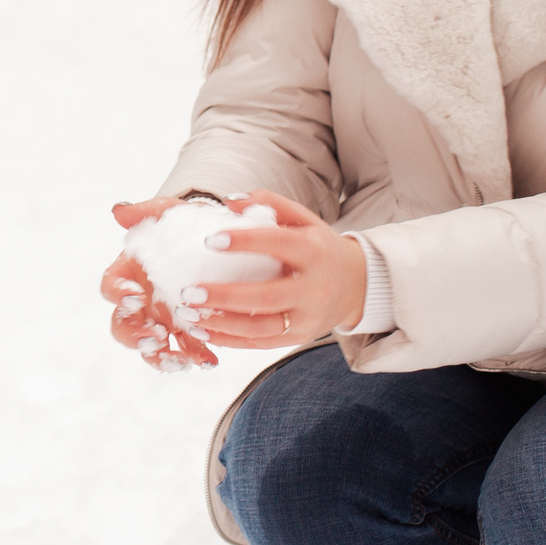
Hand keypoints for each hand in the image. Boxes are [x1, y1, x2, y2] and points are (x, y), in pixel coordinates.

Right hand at [100, 197, 220, 369]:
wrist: (215, 236)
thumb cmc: (184, 224)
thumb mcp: (167, 213)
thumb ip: (144, 212)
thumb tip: (120, 210)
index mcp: (128, 274)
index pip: (110, 287)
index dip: (118, 294)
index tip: (135, 295)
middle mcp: (140, 302)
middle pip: (122, 327)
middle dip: (134, 336)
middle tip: (153, 337)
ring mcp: (162, 319)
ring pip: (150, 348)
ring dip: (160, 357)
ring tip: (179, 360)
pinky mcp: (188, 331)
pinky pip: (186, 351)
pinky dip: (196, 358)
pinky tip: (210, 360)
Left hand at [176, 190, 367, 347]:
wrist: (357, 285)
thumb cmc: (320, 247)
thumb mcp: (304, 219)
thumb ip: (270, 204)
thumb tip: (229, 201)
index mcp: (314, 252)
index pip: (278, 244)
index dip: (245, 242)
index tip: (210, 240)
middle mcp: (313, 288)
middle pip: (266, 296)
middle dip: (225, 296)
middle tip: (189, 291)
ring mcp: (307, 318)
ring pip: (260, 327)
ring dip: (220, 323)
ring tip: (187, 314)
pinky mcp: (299, 337)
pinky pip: (260, 343)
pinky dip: (229, 340)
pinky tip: (202, 331)